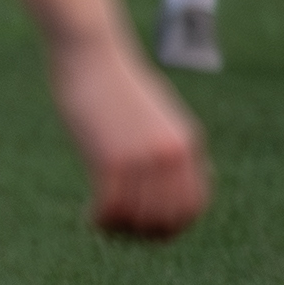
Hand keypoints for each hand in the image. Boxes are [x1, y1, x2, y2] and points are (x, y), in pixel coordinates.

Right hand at [47, 33, 208, 239]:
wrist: (91, 50)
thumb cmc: (114, 78)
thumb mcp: (154, 112)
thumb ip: (165, 142)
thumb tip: (168, 173)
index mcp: (187, 143)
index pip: (194, 205)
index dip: (174, 226)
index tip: (149, 230)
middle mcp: (171, 155)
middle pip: (168, 217)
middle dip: (145, 234)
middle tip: (121, 231)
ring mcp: (143, 157)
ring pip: (138, 217)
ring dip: (120, 229)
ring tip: (102, 223)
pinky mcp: (111, 158)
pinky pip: (111, 207)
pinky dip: (100, 220)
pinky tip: (89, 217)